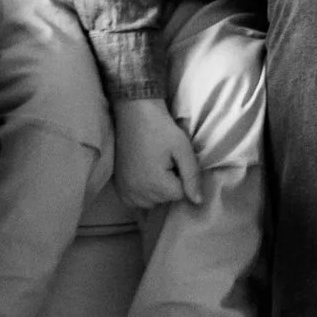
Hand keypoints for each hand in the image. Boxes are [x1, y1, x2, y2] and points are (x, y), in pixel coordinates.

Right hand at [111, 97, 201, 211]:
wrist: (133, 114)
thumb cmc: (161, 128)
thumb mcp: (182, 149)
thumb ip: (192, 176)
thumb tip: (198, 202)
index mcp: (156, 183)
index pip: (180, 195)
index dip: (182, 177)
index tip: (176, 161)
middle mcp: (138, 192)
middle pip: (165, 200)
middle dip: (170, 184)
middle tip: (166, 161)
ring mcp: (125, 190)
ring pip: (151, 202)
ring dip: (156, 190)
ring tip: (154, 167)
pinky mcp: (118, 186)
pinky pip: (134, 201)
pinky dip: (141, 193)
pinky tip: (143, 175)